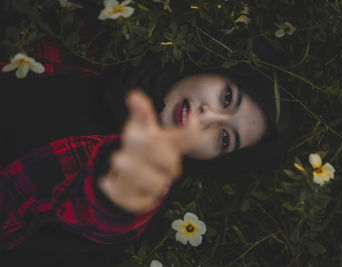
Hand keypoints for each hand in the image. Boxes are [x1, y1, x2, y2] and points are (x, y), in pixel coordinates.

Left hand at [98, 90, 199, 212]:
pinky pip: (132, 200)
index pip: (188, 139)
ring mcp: (157, 186)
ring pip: (151, 182)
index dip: (191, 129)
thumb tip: (134, 95)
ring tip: (117, 160)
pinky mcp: (141, 202)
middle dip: (146, 146)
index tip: (190, 116)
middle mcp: (168, 168)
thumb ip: (140, 113)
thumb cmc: (139, 148)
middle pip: (169, 159)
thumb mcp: (138, 128)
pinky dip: (116, 189)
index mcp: (170, 146)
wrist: (130, 178)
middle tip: (128, 138)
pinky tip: (107, 181)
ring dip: (130, 169)